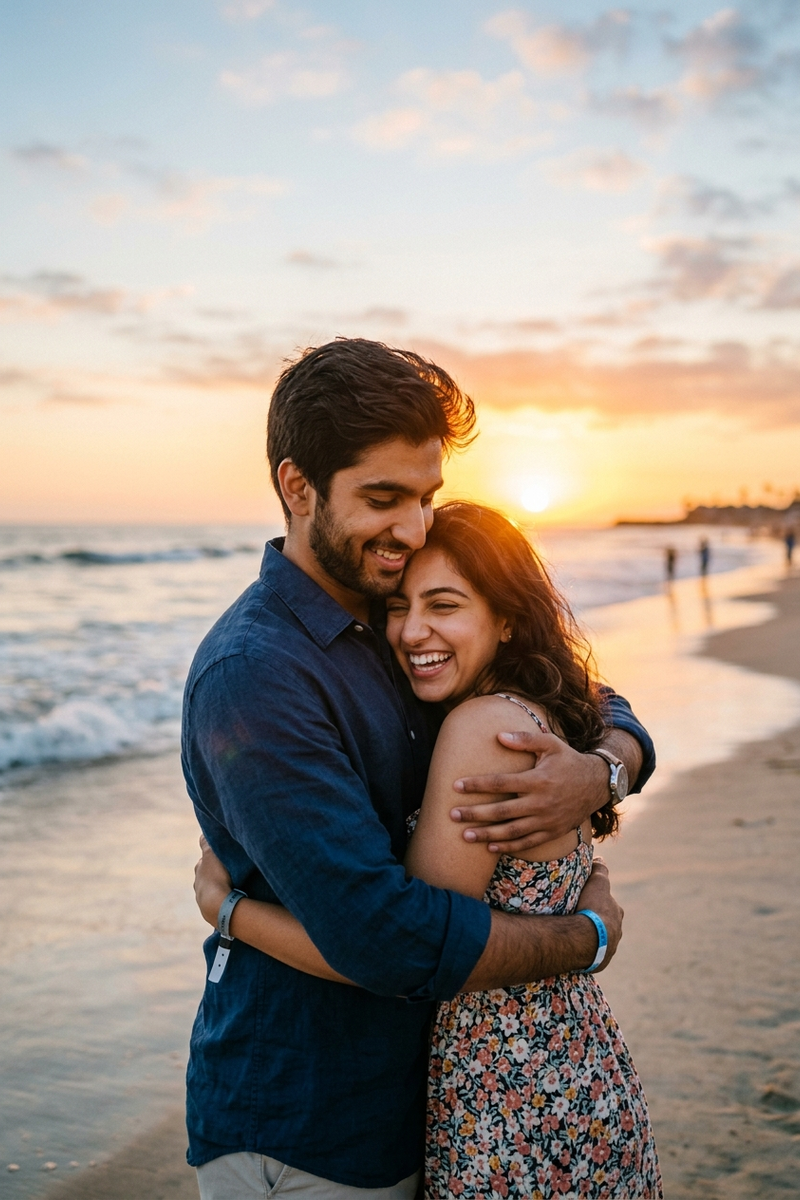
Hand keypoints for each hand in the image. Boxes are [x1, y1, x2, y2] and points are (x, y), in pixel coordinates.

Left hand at [194, 834, 233, 926]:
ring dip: (219, 887)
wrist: (217, 906)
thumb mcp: (211, 855)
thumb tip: (202, 833)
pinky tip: (231, 899)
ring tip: (232, 886)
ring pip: (211, 890)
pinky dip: (223, 899)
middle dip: (216, 872)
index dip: (213, 856)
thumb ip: (206, 843)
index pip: (204, 860)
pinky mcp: (210, 912)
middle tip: (229, 870)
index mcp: (199, 869)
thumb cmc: (216, 878)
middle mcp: (198, 884)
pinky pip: (217, 902)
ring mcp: (203, 899)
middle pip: (207, 875)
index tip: (221, 855)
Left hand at [450, 726, 608, 853]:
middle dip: (475, 813)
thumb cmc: (568, 760)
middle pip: (501, 811)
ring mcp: (546, 820)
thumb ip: (525, 739)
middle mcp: (540, 802)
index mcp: (537, 779)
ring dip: (487, 835)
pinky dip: (509, 847)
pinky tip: (491, 848)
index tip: (456, 785)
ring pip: (512, 831)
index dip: (477, 785)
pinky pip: (527, 842)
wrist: (597, 784)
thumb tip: (499, 736)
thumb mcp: (551, 744)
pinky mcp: (552, 832)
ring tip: (465, 836)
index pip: (501, 783)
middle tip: (452, 814)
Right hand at [574, 857, 622, 970]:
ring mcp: (609, 949)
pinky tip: (573, 948)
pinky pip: (591, 955)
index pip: (609, 905)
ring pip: (600, 941)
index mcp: (617, 913)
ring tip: (574, 934)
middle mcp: (617, 932)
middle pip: (606, 924)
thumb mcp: (597, 883)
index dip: (598, 901)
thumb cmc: (591, 908)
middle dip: (596, 921)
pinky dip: (585, 951)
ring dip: (590, 937)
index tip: (587, 901)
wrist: (586, 939)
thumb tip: (601, 858)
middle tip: (578, 918)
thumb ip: (600, 870)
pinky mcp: (599, 962)